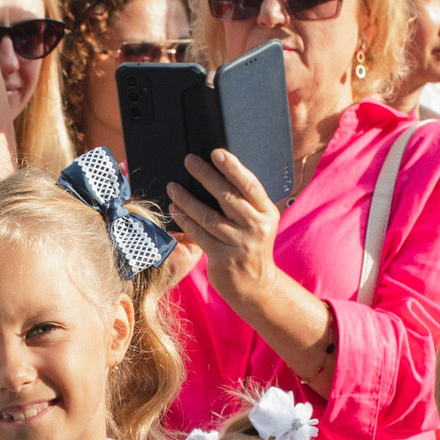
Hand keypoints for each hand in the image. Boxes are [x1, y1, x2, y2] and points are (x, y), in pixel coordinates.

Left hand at [164, 148, 282, 303]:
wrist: (256, 285)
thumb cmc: (252, 246)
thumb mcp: (258, 222)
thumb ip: (245, 202)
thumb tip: (220, 174)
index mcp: (267, 213)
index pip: (250, 185)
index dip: (233, 168)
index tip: (217, 153)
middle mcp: (256, 227)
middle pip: (227, 197)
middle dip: (206, 175)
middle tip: (188, 161)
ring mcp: (240, 244)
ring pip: (208, 216)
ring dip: (187, 200)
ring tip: (173, 187)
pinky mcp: (223, 258)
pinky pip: (200, 235)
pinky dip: (185, 221)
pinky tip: (175, 210)